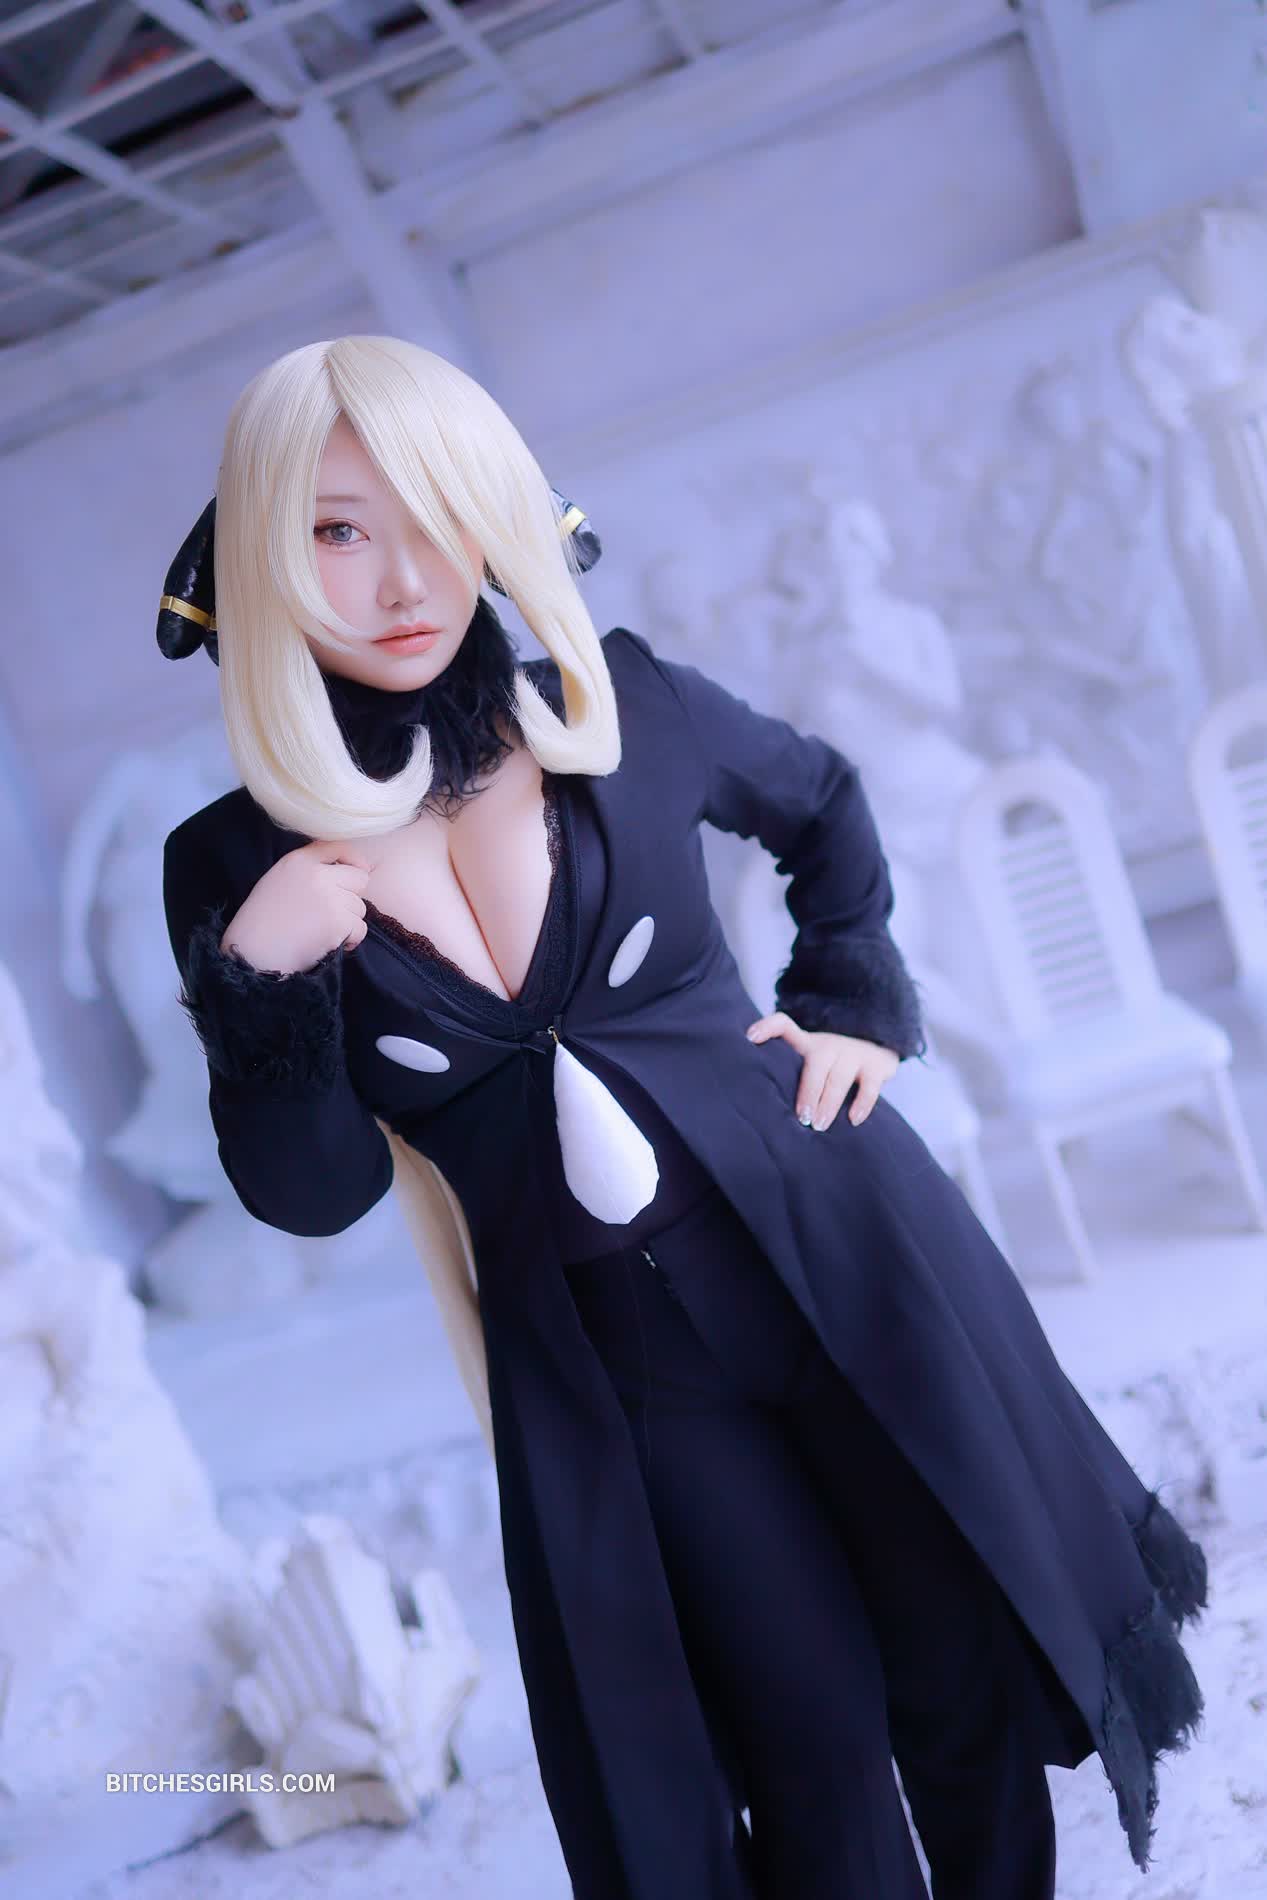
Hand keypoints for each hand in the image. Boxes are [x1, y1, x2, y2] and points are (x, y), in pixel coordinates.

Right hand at [220, 840, 374, 975]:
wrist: (252, 953)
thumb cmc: (261, 921)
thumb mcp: (278, 880)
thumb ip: (307, 870)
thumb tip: (345, 870)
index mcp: (298, 860)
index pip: (338, 846)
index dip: (354, 860)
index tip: (358, 872)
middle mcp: (317, 874)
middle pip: (359, 879)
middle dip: (351, 897)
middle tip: (332, 913)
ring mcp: (329, 898)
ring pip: (360, 907)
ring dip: (348, 921)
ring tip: (322, 931)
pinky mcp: (338, 922)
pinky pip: (360, 929)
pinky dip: (350, 940)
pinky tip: (329, 943)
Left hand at [745, 1012, 898, 1130]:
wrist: (876, 1049)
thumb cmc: (831, 1066)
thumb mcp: (810, 1060)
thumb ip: (788, 1073)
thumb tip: (759, 1106)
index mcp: (808, 1044)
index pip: (784, 1025)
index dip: (767, 1027)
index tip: (750, 1037)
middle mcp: (829, 1046)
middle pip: (816, 1065)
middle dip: (808, 1092)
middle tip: (801, 1117)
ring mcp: (853, 1055)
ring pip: (839, 1077)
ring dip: (828, 1103)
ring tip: (818, 1125)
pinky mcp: (876, 1067)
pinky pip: (870, 1086)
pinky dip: (862, 1103)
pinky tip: (853, 1120)